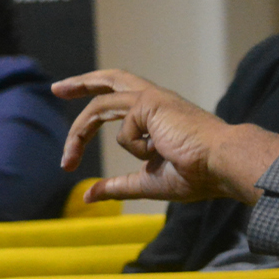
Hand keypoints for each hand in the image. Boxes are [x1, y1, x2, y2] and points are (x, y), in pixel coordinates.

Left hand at [53, 70, 278, 204]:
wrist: (221, 165)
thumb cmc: (196, 174)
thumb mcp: (147, 183)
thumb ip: (118, 186)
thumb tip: (87, 197)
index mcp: (157, 114)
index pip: (120, 97)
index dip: (95, 99)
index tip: (75, 106)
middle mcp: (153, 100)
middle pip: (110, 81)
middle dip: (81, 83)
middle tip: (56, 88)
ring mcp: (151, 99)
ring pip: (101, 108)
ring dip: (78, 135)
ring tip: (67, 162)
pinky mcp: (149, 104)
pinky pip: (124, 134)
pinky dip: (137, 151)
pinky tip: (160, 152)